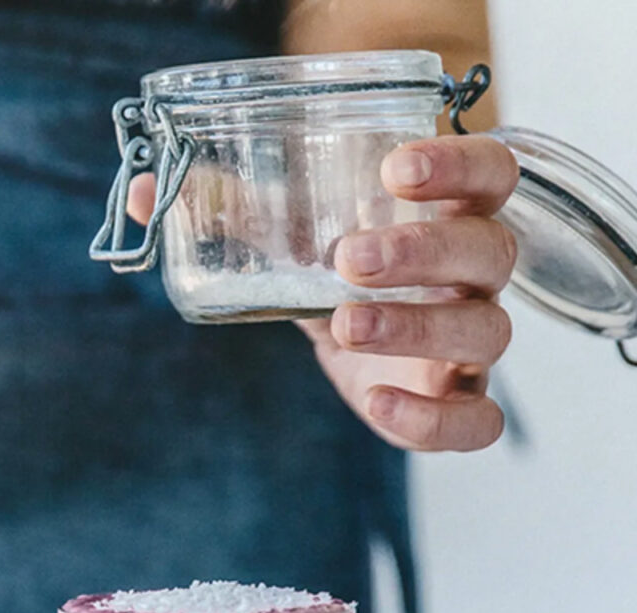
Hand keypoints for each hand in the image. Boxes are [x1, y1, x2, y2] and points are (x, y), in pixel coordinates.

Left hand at [127, 135, 519, 451]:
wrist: (342, 337)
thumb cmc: (329, 266)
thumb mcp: (284, 231)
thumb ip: (227, 206)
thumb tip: (145, 192)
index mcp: (446, 212)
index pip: (491, 172)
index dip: (458, 166)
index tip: (394, 168)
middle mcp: (475, 273)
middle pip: (491, 251)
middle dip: (421, 251)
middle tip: (346, 257)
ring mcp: (473, 338)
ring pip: (485, 330)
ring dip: (417, 325)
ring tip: (344, 322)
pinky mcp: (458, 401)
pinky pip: (477, 421)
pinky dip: (434, 419)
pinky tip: (378, 404)